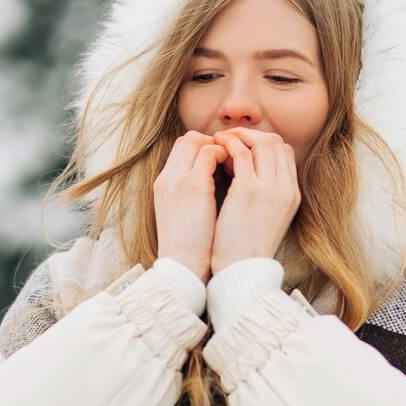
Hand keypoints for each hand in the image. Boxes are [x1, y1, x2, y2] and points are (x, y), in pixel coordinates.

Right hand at [154, 130, 229, 282]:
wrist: (183, 267)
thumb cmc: (189, 247)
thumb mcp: (184, 214)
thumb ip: (193, 193)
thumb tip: (213, 180)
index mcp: (164, 184)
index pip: (182, 146)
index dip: (204, 145)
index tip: (224, 156)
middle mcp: (168, 177)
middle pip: (188, 138)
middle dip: (214, 141)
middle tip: (235, 155)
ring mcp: (179, 179)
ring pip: (198, 140)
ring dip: (221, 146)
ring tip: (238, 162)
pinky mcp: (194, 186)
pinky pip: (210, 153)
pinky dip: (226, 155)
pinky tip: (240, 170)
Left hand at [209, 127, 300, 275]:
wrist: (240, 271)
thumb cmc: (245, 248)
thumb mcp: (267, 218)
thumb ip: (266, 194)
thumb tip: (250, 173)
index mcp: (292, 194)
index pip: (284, 151)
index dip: (262, 143)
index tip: (242, 148)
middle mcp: (286, 188)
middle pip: (276, 141)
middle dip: (250, 134)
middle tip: (228, 139)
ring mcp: (270, 188)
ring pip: (262, 141)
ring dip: (238, 136)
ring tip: (220, 142)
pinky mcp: (249, 190)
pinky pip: (242, 152)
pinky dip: (228, 145)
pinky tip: (216, 150)